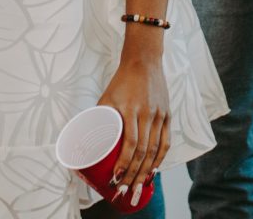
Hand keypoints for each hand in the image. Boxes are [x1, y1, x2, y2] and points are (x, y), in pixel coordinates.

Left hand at [96, 49, 169, 206]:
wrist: (144, 61)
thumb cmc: (121, 81)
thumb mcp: (106, 98)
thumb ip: (99, 119)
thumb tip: (85, 142)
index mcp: (131, 109)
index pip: (130, 144)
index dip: (124, 164)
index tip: (116, 179)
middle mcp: (147, 113)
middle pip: (143, 152)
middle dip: (134, 175)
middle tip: (126, 191)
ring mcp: (159, 114)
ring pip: (155, 150)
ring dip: (146, 172)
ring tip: (139, 187)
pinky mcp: (167, 114)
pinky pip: (165, 141)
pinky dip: (161, 158)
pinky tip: (154, 171)